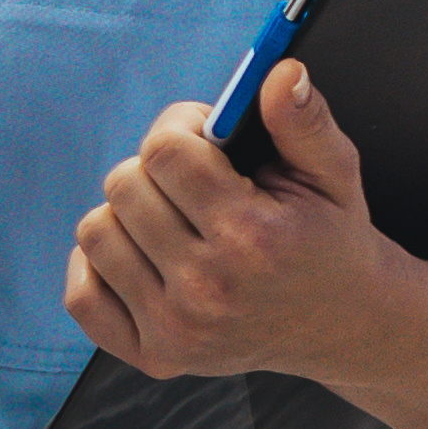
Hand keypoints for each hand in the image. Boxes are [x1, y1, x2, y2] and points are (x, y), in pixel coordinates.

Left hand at [65, 56, 406, 381]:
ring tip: (174, 219)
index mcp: (252, 236)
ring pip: (97, 233)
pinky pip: (82, 295)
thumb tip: (280, 72)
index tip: (205, 135)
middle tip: (193, 180)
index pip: (165, 150)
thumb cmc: (331, 239)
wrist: (345, 325)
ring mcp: (177, 329)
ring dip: (128, 215)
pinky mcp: (156, 356)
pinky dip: (99, 267)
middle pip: (124, 186)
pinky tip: (142, 256)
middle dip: (156, 169)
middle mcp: (208, 287)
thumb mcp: (333, 173)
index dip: (181, 126)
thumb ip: (303, 120)